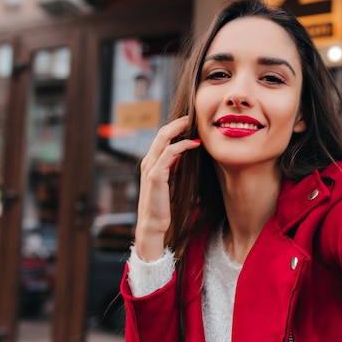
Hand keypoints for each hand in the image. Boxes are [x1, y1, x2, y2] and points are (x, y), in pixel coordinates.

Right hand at [134, 116, 200, 260]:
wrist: (152, 225)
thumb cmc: (161, 206)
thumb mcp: (168, 182)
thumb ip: (171, 167)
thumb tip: (181, 155)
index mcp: (150, 163)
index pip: (160, 137)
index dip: (174, 127)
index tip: (189, 122)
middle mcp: (148, 162)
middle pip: (161, 134)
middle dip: (177, 123)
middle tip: (192, 117)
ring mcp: (150, 168)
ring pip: (163, 140)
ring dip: (179, 130)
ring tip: (193, 125)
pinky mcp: (156, 176)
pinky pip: (169, 154)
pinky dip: (182, 146)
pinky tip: (194, 144)